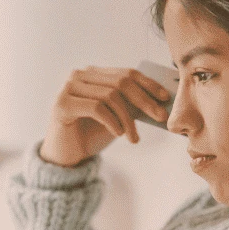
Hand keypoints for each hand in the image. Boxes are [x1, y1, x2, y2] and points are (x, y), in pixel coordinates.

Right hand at [39, 66, 170, 166]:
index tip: (166, 97)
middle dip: (144, 100)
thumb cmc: (91, 135)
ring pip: (110, 96)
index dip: (148, 84)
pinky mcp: (62, 104)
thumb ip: (132, 105)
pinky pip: (96, 108)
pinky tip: (118, 134)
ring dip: (127, 119)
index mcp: (94, 74)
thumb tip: (160, 100)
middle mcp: (80, 76)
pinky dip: (112, 121)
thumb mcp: (117, 117)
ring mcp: (69, 88)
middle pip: (121, 82)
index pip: (126, 73)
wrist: (65, 156)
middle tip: (159, 117)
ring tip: (133, 137)